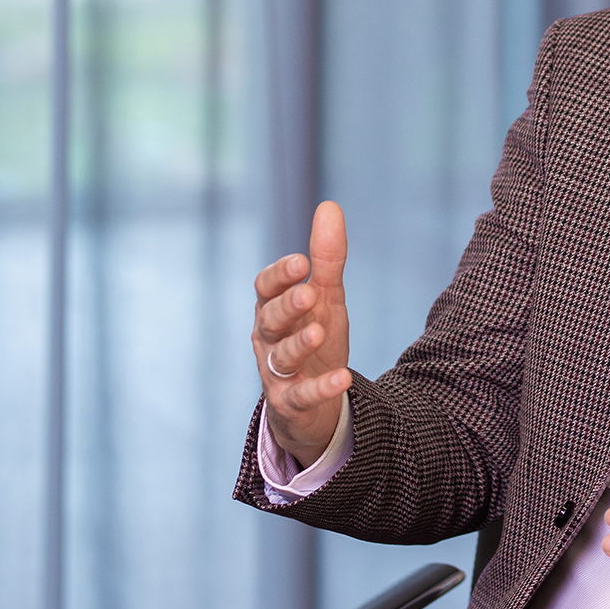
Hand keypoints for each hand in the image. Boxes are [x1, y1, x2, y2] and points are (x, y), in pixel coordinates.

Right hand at [251, 200, 353, 466]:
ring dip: (298, 344)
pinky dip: (321, 388)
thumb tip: (329, 206)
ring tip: (320, 331)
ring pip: (280, 357)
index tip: (301, 262)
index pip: (265, 287)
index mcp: (273, 308)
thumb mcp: (327, 297)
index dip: (280, 275)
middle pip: (270, 320)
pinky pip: (302, 396)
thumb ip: (327, 257)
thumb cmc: (314, 336)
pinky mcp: (290, 402)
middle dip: (287, 306)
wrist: (314, 400)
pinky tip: (344, 379)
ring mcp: (276, 372)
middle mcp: (269, 339)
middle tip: (308, 293)